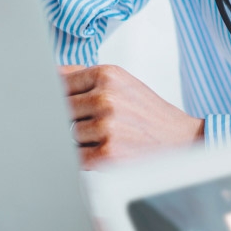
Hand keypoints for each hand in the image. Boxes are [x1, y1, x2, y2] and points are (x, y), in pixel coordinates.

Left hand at [60, 64, 204, 167]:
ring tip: (107, 136)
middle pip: (60, 110)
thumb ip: (84, 76)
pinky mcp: (107, 153)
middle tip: (93, 122)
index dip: (60, 96)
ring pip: (68, 134)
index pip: (59, 83)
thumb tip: (51, 74)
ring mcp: (105, 126)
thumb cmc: (148, 111)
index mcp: (106, 75)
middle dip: (72, 119)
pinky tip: (106, 149)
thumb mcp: (120, 81)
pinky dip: (86, 156)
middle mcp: (105, 97)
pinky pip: (76, 156)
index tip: (66, 104)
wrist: (179, 138)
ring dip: (81, 139)